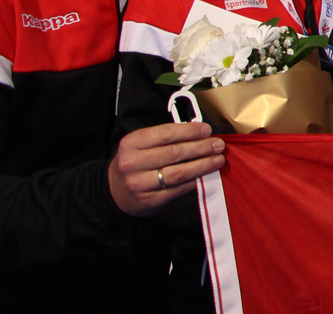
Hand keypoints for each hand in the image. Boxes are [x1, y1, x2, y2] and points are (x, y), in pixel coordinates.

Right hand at [107, 123, 225, 216]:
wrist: (114, 191)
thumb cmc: (135, 162)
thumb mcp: (141, 144)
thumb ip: (165, 138)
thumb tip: (200, 134)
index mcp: (131, 143)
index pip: (165, 134)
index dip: (189, 131)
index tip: (207, 130)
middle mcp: (133, 163)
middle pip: (173, 153)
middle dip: (200, 148)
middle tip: (218, 145)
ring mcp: (139, 184)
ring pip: (177, 173)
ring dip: (202, 165)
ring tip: (217, 160)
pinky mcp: (148, 200)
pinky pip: (177, 189)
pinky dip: (194, 181)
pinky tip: (205, 175)